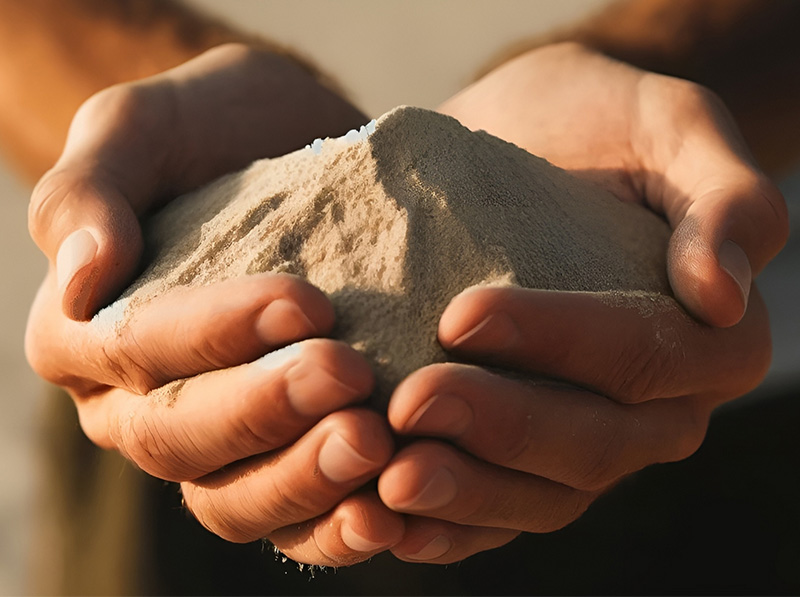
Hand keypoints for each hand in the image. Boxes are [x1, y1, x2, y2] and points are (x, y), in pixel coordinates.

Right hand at [26, 44, 403, 564]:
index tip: (307, 302)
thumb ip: (89, 191)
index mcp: (86, 333)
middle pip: (181, 437)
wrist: (292, 148)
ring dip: (305, 479)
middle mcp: (135, 404)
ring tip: (377, 444)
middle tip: (351, 375)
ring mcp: (209, 442)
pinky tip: (387, 509)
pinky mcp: (274, 459)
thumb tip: (80, 280)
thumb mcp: (141, 129)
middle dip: (267, 412)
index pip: (133, 350)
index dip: (215, 335)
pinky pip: (289, 520)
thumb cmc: (211, 130)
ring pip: (232, 498)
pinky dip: (334, 525)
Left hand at [376, 43, 786, 562]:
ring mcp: (591, 440)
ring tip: (392, 479)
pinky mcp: (527, 454)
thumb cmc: (602, 126)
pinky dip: (449, 524)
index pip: (640, 355)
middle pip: (593, 442)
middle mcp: (657, 407)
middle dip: (500, 426)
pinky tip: (388, 520)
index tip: (462, 316)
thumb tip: (723, 296)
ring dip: (467, 494)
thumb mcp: (672, 127)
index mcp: (706, 339)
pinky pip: (501, 509)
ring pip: (544, 495)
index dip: (556, 343)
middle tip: (410, 402)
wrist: (533, 142)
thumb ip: (726, 201)